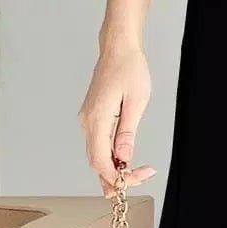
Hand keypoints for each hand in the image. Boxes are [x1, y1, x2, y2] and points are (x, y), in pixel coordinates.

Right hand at [79, 44, 156, 196]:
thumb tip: (123, 157)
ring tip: (133, 174)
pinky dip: (109, 156)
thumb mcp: (136, 102)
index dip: (117, 176)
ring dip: (111, 169)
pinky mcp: (91, 117)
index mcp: (97, 119)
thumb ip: (127, 132)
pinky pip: (97, 143)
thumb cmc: (129, 68)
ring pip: (95, 155)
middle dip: (115, 177)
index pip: (100, 161)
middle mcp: (87, 121)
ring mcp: (87, 120)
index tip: (137, 177)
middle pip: (95, 162)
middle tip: (139, 178)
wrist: (118, 49)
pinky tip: (122, 161)